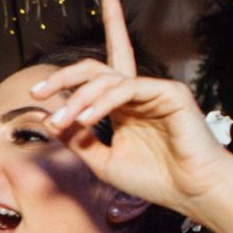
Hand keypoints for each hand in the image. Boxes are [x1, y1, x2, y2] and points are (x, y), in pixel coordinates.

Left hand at [26, 0, 232, 213]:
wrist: (193, 193)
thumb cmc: (156, 180)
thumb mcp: (104, 162)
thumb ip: (79, 141)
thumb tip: (49, 119)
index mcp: (125, 105)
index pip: (106, 67)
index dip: (98, 40)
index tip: (74, 38)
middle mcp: (138, 92)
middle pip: (96, 68)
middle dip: (65, 76)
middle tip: (39, 91)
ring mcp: (154, 89)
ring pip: (106, 80)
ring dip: (78, 99)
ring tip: (62, 121)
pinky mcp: (169, 92)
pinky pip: (125, 89)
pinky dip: (101, 103)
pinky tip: (85, 118)